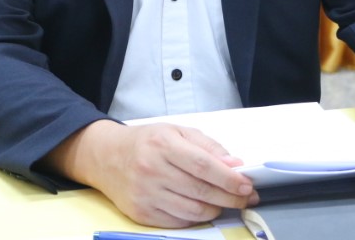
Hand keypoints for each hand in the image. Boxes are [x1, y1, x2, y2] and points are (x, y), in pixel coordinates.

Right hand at [46, 120, 255, 227]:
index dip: (229, 178)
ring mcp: (145, 195)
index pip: (203, 165)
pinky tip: (204, 208)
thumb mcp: (177, 132)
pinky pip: (178, 223)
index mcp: (163, 145)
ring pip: (192, 211)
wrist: (107, 157)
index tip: (246, 184)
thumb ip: (208, 147)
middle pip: (200, 191)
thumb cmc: (147, 142)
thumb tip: (234, 165)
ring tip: (225, 202)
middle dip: (230, 197)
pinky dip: (196, 218)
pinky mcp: (141, 214)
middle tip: (245, 197)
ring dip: (215, 209)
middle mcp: (152, 171)